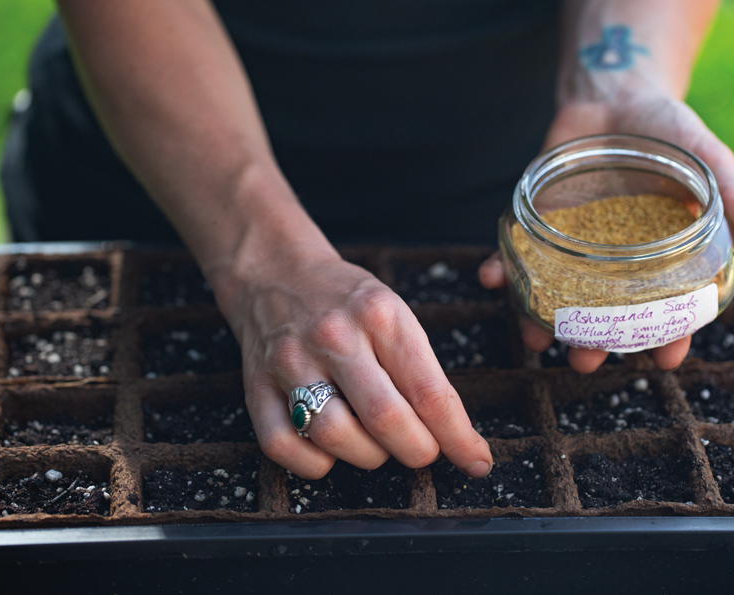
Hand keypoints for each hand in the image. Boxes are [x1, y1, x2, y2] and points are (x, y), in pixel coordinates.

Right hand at [227, 249, 492, 478]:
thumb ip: (419, 368)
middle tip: (423, 451)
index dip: (458, 437)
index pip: (429, 391)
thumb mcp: (393, 312)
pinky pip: (284, 447)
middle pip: (386, 419)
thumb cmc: (345, 299)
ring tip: (376, 444)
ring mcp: (290, 362)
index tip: (476, 461)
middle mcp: (334, 337)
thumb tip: (450, 434)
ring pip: (336, 438)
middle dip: (417, 451)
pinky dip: (314, 463)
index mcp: (380, 314)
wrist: (274, 270)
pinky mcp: (256, 385)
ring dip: (369, 457)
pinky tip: (330, 448)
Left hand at [479, 88, 733, 372]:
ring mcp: (573, 243)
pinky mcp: (539, 220)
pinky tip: (490, 277)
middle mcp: (613, 260)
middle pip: (603, 315)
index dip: (668, 337)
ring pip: (556, 295)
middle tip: (587, 360)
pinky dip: (500, 267)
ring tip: (535, 339)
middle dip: (594, 343)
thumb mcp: (706, 156)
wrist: (616, 91)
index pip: (666, 310)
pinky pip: (516, 252)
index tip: (665, 360)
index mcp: (658, 257)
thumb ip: (730, 193)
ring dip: (541, 322)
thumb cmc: (668, 129)